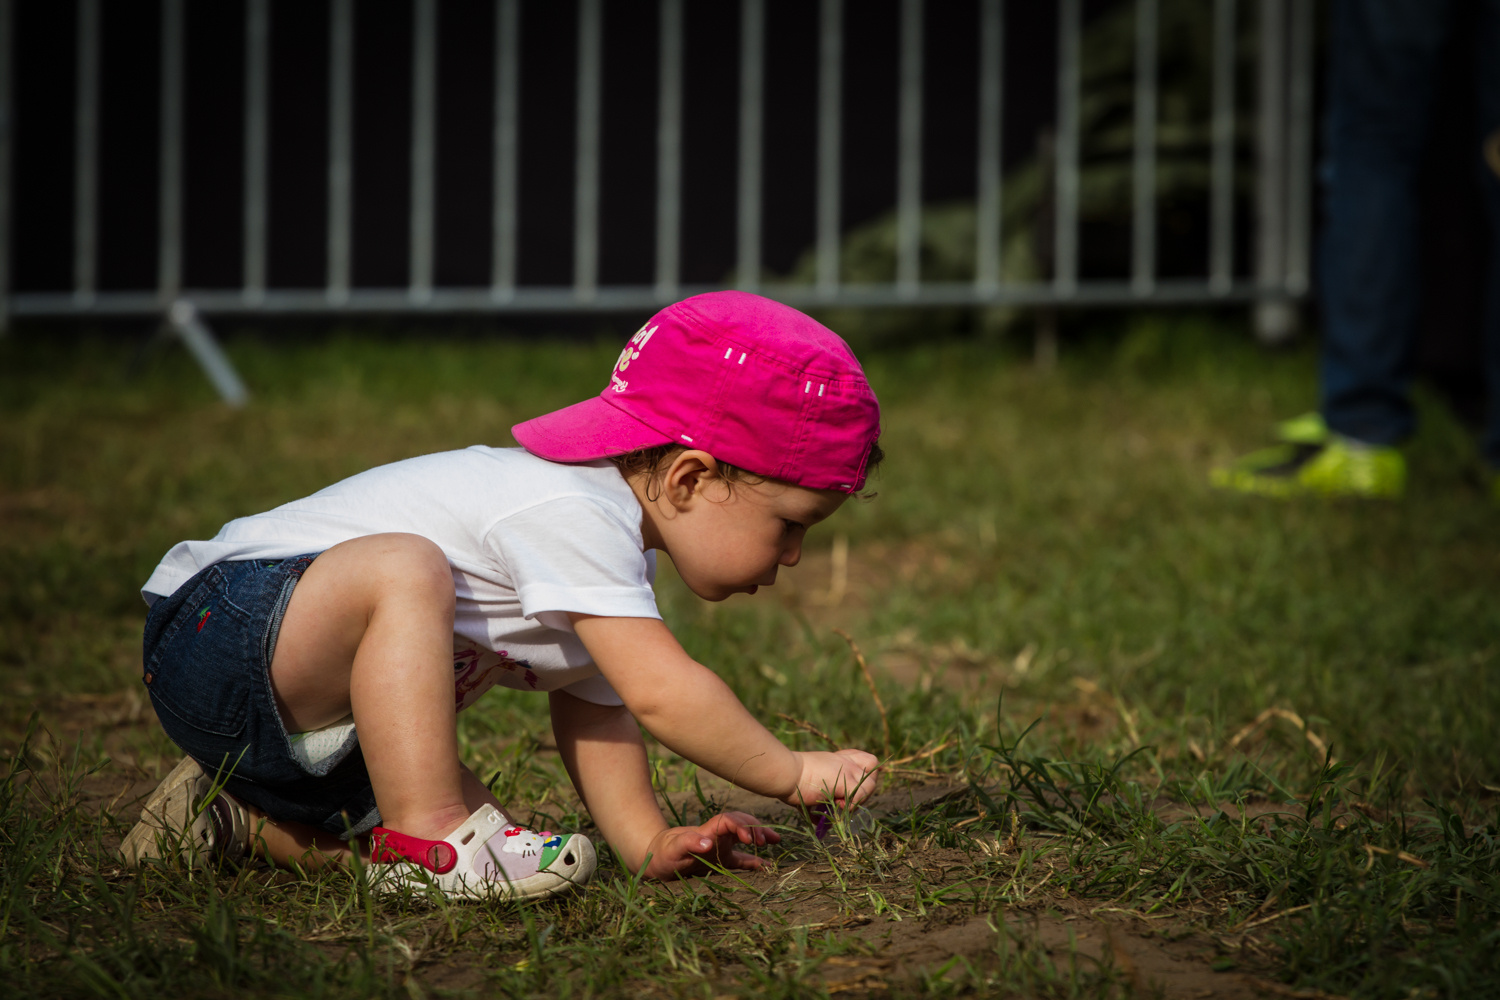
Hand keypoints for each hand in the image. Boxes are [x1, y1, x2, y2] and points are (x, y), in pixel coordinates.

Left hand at [636, 811, 780, 879]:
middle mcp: (718, 835)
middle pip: (742, 824)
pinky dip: (754, 861)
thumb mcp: (671, 848)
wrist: (656, 859)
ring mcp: (721, 846)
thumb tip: (707, 842)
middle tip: (768, 840)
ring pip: (745, 837)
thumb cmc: (662, 852)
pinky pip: (741, 859)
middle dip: (757, 828)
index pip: (730, 821)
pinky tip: (766, 866)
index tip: (750, 839)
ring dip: (760, 837)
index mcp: (709, 829)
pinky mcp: (720, 860)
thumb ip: (688, 842)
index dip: (742, 826)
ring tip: (776, 841)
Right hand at [783, 749, 879, 806]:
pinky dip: (852, 805)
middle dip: (863, 791)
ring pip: (870, 786)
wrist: (786, 773)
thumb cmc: (790, 779)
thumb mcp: (809, 784)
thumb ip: (819, 797)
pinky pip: (862, 795)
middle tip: (844, 800)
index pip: (865, 759)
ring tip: (838, 804)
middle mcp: (846, 761)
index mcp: (838, 759)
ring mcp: (848, 769)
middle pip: (873, 773)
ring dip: (857, 800)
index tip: (853, 784)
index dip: (865, 772)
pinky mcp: (847, 780)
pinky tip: (836, 806)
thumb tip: (818, 820)